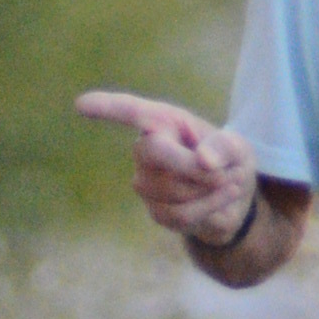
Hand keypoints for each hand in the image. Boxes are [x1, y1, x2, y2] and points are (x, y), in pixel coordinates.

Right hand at [76, 89, 254, 246]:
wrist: (235, 197)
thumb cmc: (229, 160)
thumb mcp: (237, 146)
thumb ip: (224, 147)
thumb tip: (204, 160)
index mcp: (164, 121)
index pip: (130, 111)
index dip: (106, 108)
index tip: (81, 104)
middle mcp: (147, 148)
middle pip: (154, 152)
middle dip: (191, 164)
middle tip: (223, 171)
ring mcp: (146, 181)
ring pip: (170, 188)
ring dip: (206, 190)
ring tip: (223, 183)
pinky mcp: (155, 210)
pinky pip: (179, 214)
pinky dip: (207, 208)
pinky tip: (219, 199)